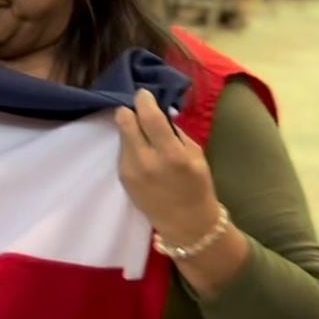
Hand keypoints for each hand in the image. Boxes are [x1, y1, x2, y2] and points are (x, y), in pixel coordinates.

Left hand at [115, 89, 221, 245]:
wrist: (187, 225)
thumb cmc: (197, 187)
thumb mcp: (196, 155)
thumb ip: (175, 133)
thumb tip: (158, 112)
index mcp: (172, 155)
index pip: (149, 117)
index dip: (143, 100)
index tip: (143, 94)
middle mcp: (147, 160)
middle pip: (125, 120)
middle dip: (131, 111)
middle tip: (138, 110)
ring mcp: (130, 169)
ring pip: (121, 133)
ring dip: (130, 128)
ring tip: (142, 132)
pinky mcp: (122, 176)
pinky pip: (122, 150)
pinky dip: (130, 145)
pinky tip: (141, 150)